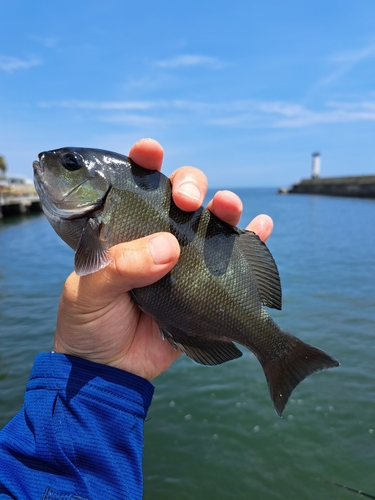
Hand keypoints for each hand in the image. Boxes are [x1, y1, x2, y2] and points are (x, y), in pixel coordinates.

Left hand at [54, 139, 272, 380]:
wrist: (111, 372)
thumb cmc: (90, 325)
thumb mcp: (90, 293)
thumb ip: (121, 268)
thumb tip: (169, 247)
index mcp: (123, 232)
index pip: (134, 187)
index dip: (145, 162)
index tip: (151, 150)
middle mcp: (157, 238)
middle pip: (181, 197)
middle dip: (191, 185)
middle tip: (189, 200)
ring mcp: (184, 260)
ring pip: (211, 221)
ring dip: (226, 206)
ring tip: (230, 206)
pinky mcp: (206, 285)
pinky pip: (234, 259)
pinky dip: (252, 241)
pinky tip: (263, 227)